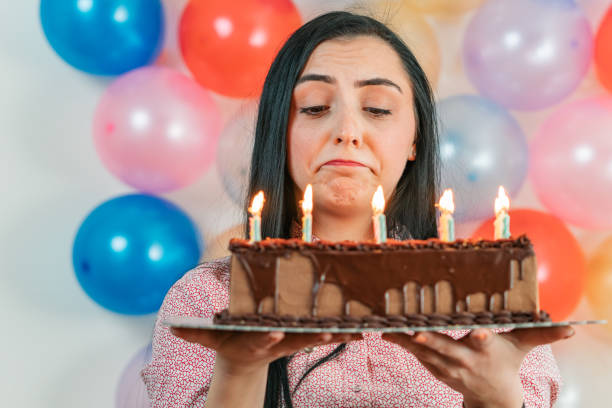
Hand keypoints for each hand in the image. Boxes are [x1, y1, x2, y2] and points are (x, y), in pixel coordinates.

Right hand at [171, 327, 359, 375]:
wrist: (244, 361)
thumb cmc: (229, 343)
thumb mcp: (212, 339)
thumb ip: (195, 334)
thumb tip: (172, 328)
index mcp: (256, 341)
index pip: (262, 340)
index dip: (268, 338)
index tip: (276, 335)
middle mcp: (277, 342)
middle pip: (295, 339)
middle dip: (311, 335)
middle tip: (328, 331)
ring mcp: (291, 343)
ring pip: (314, 338)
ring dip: (334, 334)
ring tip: (353, 330)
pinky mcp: (302, 340)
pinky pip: (324, 336)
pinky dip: (342, 333)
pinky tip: (361, 330)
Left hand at [382, 326, 573, 407]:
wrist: (491, 396)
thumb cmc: (505, 362)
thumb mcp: (522, 347)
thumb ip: (540, 334)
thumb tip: (570, 329)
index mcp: (486, 350)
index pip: (484, 343)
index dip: (481, 338)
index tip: (478, 333)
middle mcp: (465, 360)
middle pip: (447, 349)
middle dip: (432, 342)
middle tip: (417, 333)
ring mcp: (447, 367)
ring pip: (425, 353)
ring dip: (406, 342)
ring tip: (389, 328)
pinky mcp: (434, 368)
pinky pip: (416, 356)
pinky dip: (402, 344)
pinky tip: (386, 332)